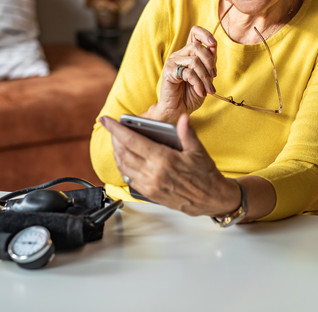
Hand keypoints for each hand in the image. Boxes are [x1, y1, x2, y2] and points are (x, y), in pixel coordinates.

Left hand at [100, 114, 240, 216]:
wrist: (210, 199)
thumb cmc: (205, 175)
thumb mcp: (198, 150)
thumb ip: (187, 133)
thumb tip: (182, 118)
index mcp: (164, 159)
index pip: (132, 140)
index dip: (116, 129)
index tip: (106, 120)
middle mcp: (153, 173)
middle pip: (123, 152)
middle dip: (114, 139)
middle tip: (112, 129)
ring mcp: (150, 185)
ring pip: (123, 166)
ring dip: (117, 153)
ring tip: (117, 142)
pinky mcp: (149, 194)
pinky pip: (129, 178)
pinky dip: (123, 167)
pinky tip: (125, 160)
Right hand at [147, 26, 216, 122]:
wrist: (179, 110)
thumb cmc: (191, 94)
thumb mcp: (206, 77)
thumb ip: (209, 62)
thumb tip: (213, 46)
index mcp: (189, 53)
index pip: (195, 33)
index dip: (205, 34)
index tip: (213, 44)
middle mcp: (180, 55)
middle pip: (197, 47)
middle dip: (210, 62)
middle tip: (213, 76)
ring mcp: (173, 62)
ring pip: (194, 61)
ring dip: (205, 77)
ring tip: (209, 89)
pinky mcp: (168, 72)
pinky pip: (188, 73)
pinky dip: (198, 84)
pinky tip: (201, 92)